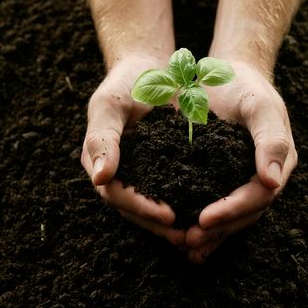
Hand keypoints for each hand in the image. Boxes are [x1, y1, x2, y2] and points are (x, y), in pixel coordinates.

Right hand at [81, 54, 184, 246]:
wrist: (152, 69)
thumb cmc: (126, 82)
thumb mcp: (111, 105)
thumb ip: (103, 139)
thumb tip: (100, 179)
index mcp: (100, 162)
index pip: (116, 194)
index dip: (140, 207)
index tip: (168, 214)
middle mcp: (118, 174)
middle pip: (134, 210)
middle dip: (159, 225)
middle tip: (188, 237)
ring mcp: (140, 174)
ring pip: (153, 207)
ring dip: (173, 225)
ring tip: (200, 234)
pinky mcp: (163, 170)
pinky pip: (173, 193)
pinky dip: (187, 206)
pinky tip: (208, 214)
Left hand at [185, 59, 297, 262]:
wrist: (224, 76)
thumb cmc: (245, 86)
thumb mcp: (260, 105)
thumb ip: (271, 140)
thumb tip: (272, 182)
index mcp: (277, 162)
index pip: (258, 195)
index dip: (232, 209)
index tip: (204, 219)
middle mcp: (262, 177)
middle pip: (244, 214)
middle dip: (217, 229)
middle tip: (188, 241)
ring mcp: (241, 180)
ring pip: (229, 216)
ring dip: (208, 234)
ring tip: (183, 246)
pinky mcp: (219, 179)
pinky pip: (212, 205)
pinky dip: (199, 223)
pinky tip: (178, 237)